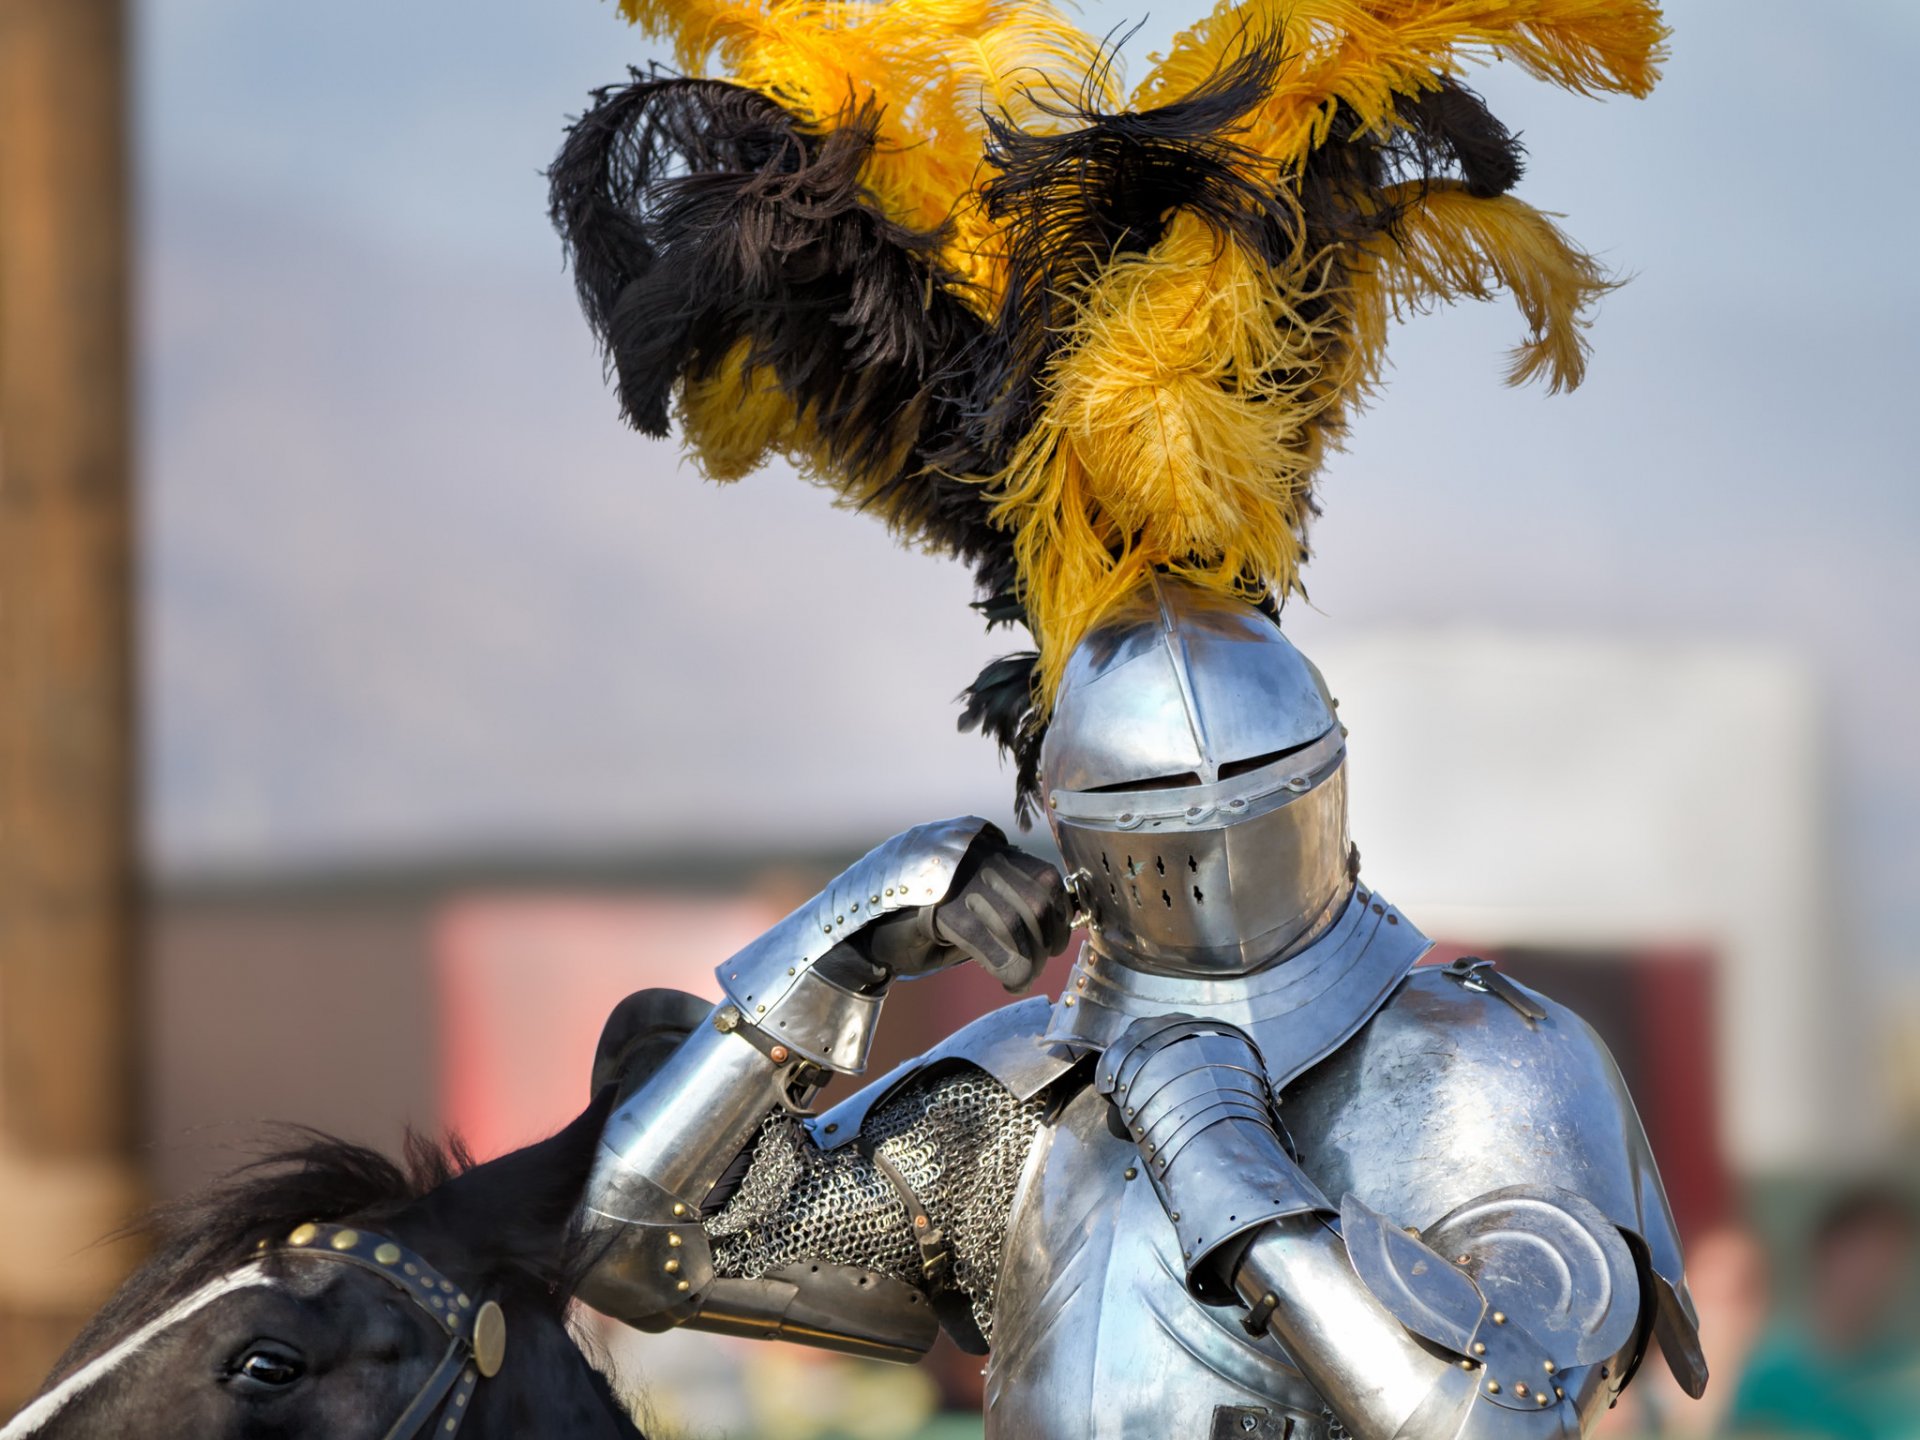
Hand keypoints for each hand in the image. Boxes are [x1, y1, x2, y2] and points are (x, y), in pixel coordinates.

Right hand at [849, 829, 1071, 991]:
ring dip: (1027, 958)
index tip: (1056, 944)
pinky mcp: (933, 906)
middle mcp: (971, 856)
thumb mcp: (973, 905)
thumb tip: (1055, 931)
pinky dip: (1003, 964)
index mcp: (985, 850)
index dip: (1060, 915)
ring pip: (1014, 919)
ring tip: (1019, 978)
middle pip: (1036, 898)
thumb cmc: (923, 925)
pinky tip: (1005, 980)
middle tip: (1036, 968)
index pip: (1046, 877)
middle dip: (1047, 941)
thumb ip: (1009, 905)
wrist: (861, 933)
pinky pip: (983, 937)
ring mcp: (951, 878)